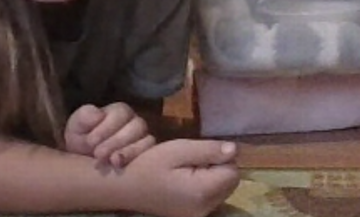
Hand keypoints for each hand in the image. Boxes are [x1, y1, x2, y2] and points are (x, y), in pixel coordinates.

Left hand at [64, 103, 155, 167]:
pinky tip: (120, 167)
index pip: (121, 113)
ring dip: (129, 151)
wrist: (84, 162)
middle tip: (98, 154)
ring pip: (147, 140)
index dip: (106, 127)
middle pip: (137, 126)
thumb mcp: (76, 127)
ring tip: (112, 162)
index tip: (90, 141)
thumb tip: (98, 115)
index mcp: (120, 111)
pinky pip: (149, 154)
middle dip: (116, 141)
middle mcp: (136, 122)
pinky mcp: (148, 155)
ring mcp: (144, 138)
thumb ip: (84, 118)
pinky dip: (136, 159)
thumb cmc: (82, 140)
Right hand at [119, 139, 239, 216]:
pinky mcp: (194, 215)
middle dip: (218, 167)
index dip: (221, 157)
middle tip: (191, 161)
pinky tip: (185, 181)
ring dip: (212, 176)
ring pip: (223, 189)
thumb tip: (234, 150)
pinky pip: (212, 197)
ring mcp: (199, 215)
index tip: (199, 153)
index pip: (233, 171)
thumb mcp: (179, 150)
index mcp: (203, 192)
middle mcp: (205, 208)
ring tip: (186, 170)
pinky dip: (205, 186)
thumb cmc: (149, 165)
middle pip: (231, 182)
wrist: (125, 188)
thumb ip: (209, 150)